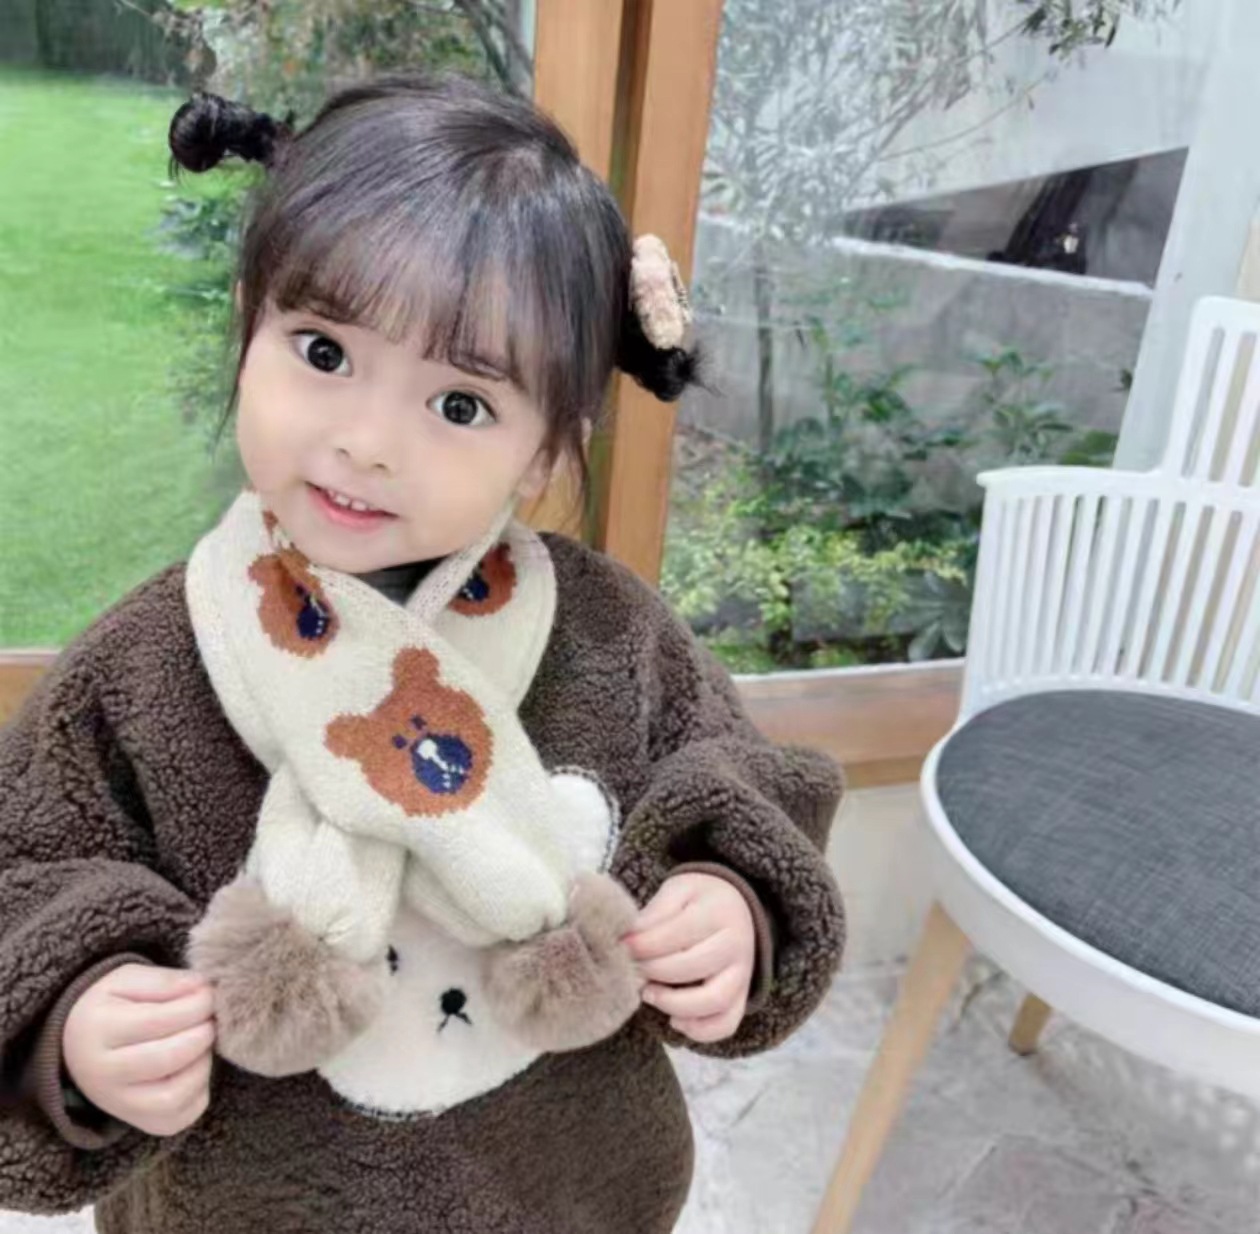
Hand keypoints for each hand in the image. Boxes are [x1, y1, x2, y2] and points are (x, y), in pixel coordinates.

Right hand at [63, 963, 215, 1136]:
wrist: (79, 1046)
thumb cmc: (113, 1006)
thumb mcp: (128, 979)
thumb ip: (165, 982)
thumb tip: (202, 988)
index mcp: (96, 1032)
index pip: (158, 1020)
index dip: (196, 1004)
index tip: (209, 992)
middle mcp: (101, 1076)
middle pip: (169, 1058)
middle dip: (203, 1032)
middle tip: (210, 1017)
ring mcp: (120, 1106)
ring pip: (176, 1095)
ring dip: (202, 1062)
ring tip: (200, 1040)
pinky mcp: (143, 1123)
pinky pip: (182, 1115)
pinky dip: (199, 1089)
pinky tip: (194, 1065)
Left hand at [625, 872, 755, 1042]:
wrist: (737, 907)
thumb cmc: (700, 901)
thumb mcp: (678, 890)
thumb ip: (656, 912)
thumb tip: (628, 938)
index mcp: (718, 913)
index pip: (677, 934)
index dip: (643, 944)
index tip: (622, 946)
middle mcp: (735, 945)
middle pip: (692, 967)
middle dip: (653, 971)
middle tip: (631, 969)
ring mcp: (742, 974)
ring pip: (713, 1001)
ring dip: (674, 1003)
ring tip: (648, 994)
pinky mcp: (741, 997)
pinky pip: (726, 1024)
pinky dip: (700, 1030)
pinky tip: (675, 1020)